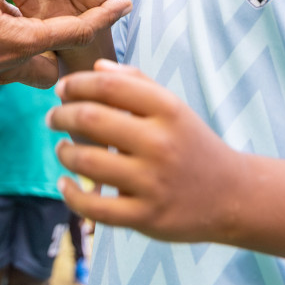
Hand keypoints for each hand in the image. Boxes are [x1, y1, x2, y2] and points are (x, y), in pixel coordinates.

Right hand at [0, 0, 131, 98]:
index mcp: (23, 42)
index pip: (77, 30)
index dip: (105, 16)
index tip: (126, 4)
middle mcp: (16, 64)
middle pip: (59, 53)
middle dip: (65, 34)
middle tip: (62, 9)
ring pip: (31, 55)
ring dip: (32, 29)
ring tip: (17, 1)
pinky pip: (6, 55)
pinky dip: (6, 31)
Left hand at [49, 60, 243, 243]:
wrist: (232, 195)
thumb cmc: (193, 144)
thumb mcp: (174, 108)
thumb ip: (138, 83)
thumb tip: (96, 67)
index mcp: (168, 110)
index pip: (108, 85)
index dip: (76, 84)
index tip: (61, 89)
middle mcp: (161, 143)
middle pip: (90, 118)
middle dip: (61, 115)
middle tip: (52, 117)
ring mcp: (153, 182)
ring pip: (87, 161)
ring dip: (64, 152)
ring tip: (62, 148)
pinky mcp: (146, 217)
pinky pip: (94, 207)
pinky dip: (70, 194)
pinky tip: (64, 183)